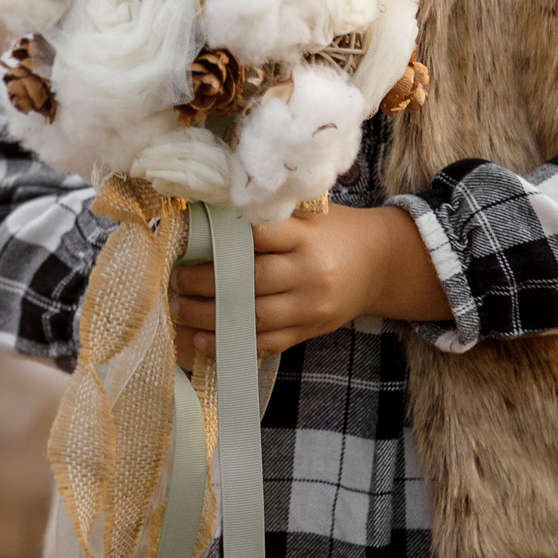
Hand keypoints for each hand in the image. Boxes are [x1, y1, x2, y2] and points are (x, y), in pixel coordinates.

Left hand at [170, 203, 451, 366]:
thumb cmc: (338, 231)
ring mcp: (310, 307)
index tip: (193, 240)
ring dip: (209, 316)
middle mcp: (309, 273)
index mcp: (308, 237)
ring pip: (252, 316)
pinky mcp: (309, 330)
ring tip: (178, 308)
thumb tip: (215, 215)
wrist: (382, 264)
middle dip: (205, 282)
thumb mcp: (313, 214)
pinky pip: (267, 342)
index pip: (261, 235)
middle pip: (249, 281)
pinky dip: (233, 343)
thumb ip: (274, 217)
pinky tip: (203, 341)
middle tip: (175, 279)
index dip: (225, 239)